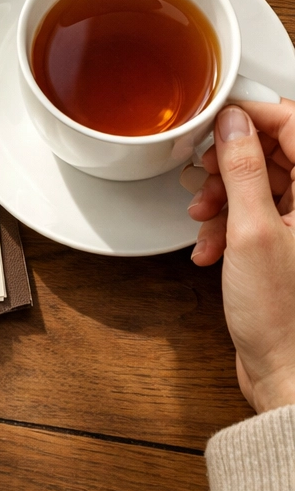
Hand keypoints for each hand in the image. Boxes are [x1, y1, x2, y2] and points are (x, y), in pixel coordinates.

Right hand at [186, 102, 294, 412]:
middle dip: (229, 164)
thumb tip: (233, 123)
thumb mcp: (252, 231)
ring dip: (221, 196)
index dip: (252, 116)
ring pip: (256, 182)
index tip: (217, 118)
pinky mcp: (283, 244)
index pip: (292, 124)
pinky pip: (250, 212)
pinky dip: (224, 223)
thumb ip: (242, 169)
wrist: (286, 373)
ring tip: (204, 219)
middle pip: (270, 152)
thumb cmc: (284, 317)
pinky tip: (211, 244)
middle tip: (205, 177)